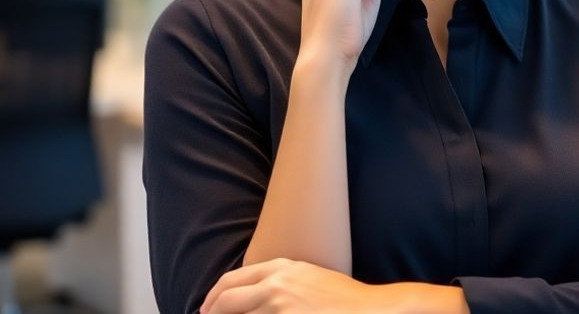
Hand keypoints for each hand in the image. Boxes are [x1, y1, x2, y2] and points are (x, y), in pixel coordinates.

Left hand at [200, 258, 467, 313]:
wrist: (372, 310)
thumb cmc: (345, 302)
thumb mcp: (311, 281)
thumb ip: (282, 283)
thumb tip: (256, 295)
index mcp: (282, 269)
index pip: (233, 280)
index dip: (214, 297)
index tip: (206, 309)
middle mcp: (277, 283)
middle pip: (225, 297)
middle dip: (209, 311)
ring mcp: (280, 304)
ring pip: (234, 312)